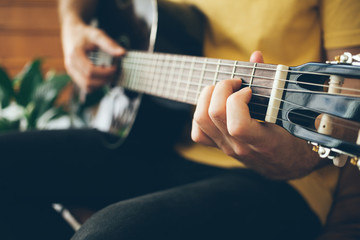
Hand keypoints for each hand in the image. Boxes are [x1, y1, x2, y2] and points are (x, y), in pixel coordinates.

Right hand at [61, 19, 124, 92]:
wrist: (71, 31)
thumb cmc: (84, 33)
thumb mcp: (97, 35)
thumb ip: (109, 44)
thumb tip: (123, 53)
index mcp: (75, 55)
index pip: (90, 72)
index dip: (105, 73)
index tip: (115, 68)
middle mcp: (70, 65)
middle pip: (88, 82)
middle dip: (104, 80)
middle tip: (113, 73)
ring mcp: (71, 71)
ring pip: (86, 87)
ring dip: (100, 84)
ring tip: (108, 74)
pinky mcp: (73, 75)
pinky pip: (85, 86)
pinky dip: (95, 85)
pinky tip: (101, 76)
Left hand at [191, 51, 323, 179]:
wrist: (286, 165)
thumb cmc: (291, 138)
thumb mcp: (288, 114)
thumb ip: (270, 83)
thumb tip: (256, 56)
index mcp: (262, 141)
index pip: (237, 125)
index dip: (238, 101)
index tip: (249, 90)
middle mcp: (240, 147)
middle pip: (214, 115)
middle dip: (221, 89)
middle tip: (235, 82)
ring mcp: (227, 148)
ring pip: (201, 121)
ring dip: (207, 98)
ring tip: (222, 90)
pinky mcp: (219, 147)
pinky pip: (198, 133)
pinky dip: (200, 115)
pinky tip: (214, 106)